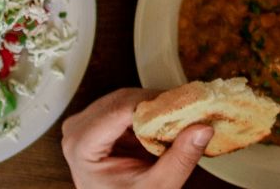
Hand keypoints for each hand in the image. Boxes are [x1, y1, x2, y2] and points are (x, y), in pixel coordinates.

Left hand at [61, 88, 211, 188]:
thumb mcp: (157, 187)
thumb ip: (179, 159)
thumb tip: (201, 129)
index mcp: (80, 144)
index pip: (119, 110)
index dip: (153, 104)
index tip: (184, 105)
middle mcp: (77, 128)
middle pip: (121, 101)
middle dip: (157, 104)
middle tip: (189, 110)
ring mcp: (85, 124)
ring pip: (125, 99)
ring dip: (154, 107)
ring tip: (181, 117)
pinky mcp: (98, 123)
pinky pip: (125, 107)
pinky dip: (148, 113)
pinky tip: (166, 121)